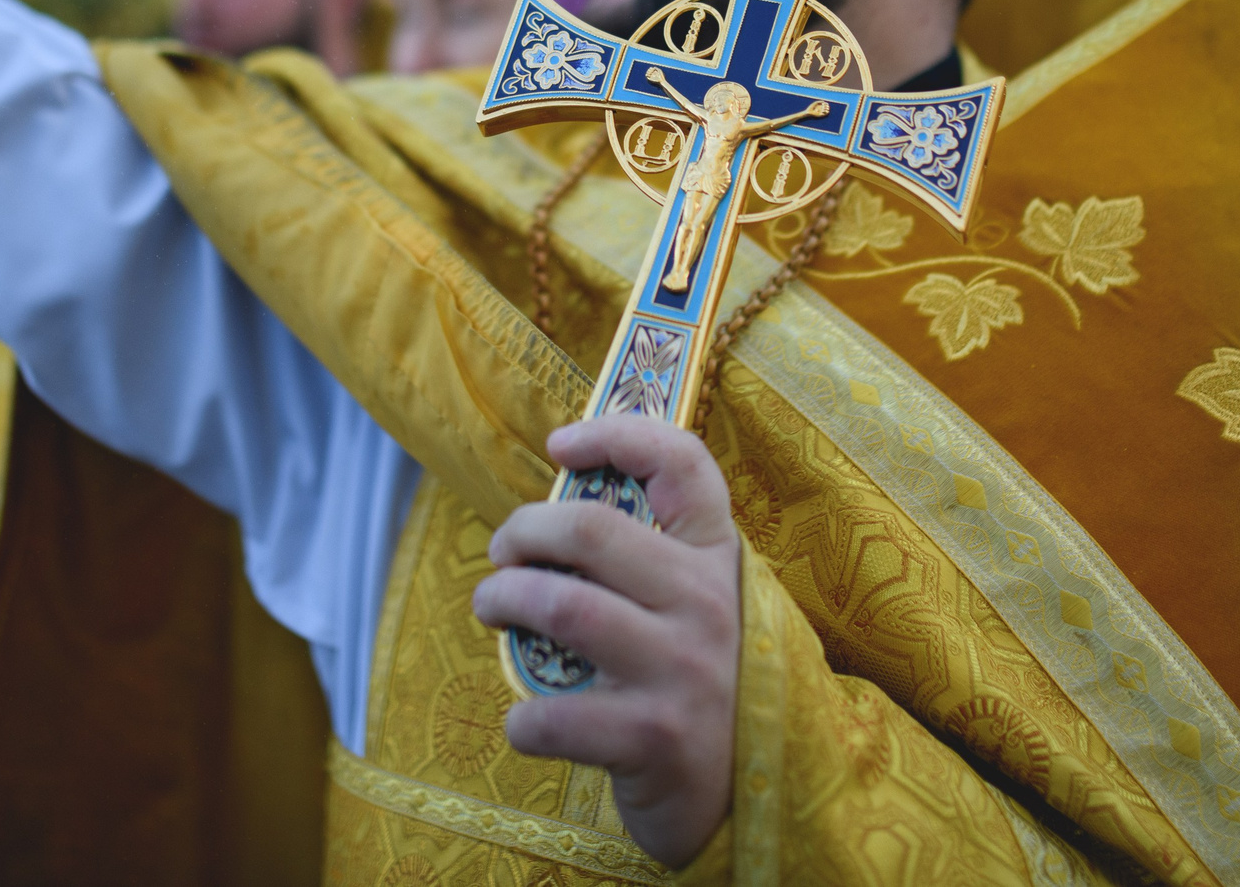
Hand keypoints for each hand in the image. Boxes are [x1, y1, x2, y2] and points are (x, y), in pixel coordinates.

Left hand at [472, 415, 738, 867]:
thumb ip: (650, 562)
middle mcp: (707, 604)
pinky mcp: (655, 738)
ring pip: (563, 605)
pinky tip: (524, 721)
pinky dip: (521, 718)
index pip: (682, 464)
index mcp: (717, 560)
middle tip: (501, 556)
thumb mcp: (697, 611)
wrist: (746, 803)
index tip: (560, 445)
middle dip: (522, 532)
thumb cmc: (697, 688)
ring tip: (493, 610)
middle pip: (592, 529)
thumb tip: (552, 517)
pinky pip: (554, 714)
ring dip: (505, 600)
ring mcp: (683, 670)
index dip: (616, 435)